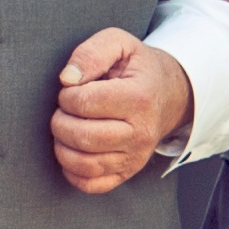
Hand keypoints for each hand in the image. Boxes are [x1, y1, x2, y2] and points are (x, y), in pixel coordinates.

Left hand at [49, 29, 191, 192]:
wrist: (168, 94)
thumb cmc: (136, 68)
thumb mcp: (119, 44)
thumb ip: (91, 52)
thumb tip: (67, 78)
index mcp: (139, 98)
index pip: (85, 103)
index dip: (67, 95)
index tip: (72, 90)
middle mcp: (141, 132)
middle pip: (82, 136)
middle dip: (60, 121)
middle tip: (66, 110)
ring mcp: (135, 157)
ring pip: (84, 164)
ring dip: (62, 146)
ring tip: (67, 128)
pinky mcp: (127, 172)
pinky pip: (91, 184)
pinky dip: (72, 172)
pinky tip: (72, 150)